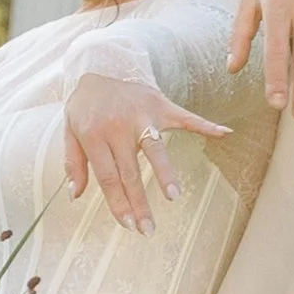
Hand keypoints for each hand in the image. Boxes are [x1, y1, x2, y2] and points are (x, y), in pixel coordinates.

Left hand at [62, 70, 228, 234]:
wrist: (101, 64)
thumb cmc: (85, 105)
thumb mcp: (69, 129)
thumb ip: (73, 162)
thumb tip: (75, 195)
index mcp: (95, 135)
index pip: (108, 176)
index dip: (118, 203)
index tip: (128, 225)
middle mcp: (119, 126)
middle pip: (131, 171)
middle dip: (140, 203)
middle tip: (148, 229)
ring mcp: (142, 115)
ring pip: (156, 148)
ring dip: (165, 173)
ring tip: (173, 196)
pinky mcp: (160, 105)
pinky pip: (185, 117)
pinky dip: (205, 125)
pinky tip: (223, 134)